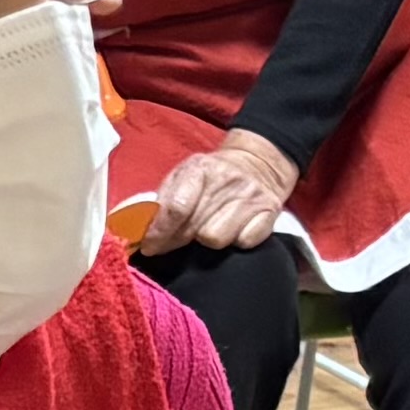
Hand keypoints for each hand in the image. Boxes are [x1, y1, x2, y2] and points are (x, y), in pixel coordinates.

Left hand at [152, 133, 298, 250]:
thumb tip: (140, 230)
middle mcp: (227, 181)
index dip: (159, 233)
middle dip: (176, 240)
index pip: (176, 208)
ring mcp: (251, 197)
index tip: (149, 246)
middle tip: (171, 241)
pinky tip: (232, 230)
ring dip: (207, 240)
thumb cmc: (211, 176)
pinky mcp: (270, 213)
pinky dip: (236, 240)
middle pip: (194, 228)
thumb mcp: (182, 176)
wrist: (259, 163)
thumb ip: (162, 201)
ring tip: (206, 229)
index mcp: (200, 169)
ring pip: (216, 239)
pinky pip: (244, 242)